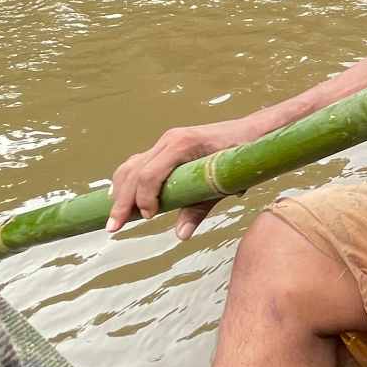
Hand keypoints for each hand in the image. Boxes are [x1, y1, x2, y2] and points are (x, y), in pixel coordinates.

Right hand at [106, 118, 254, 240]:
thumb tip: (180, 235)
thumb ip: (200, 209)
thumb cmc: (242, 156)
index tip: (148, 218)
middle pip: (134, 171)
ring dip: (119, 191)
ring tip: (113, 216)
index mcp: (183, 144)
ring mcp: (166, 141)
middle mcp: (170, 139)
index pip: (149, 174)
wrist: (253, 131)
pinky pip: (139, 162)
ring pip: (131, 165)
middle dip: (122, 201)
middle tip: (113, 227)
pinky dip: (127, 179)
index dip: (143, 198)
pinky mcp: (167, 145)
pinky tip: (120, 196)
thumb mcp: (224, 185)